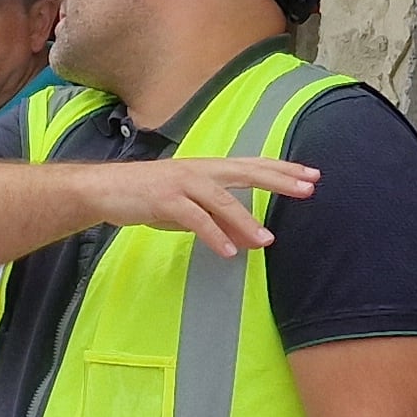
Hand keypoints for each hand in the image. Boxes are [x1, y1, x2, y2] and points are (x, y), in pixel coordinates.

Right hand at [88, 153, 315, 255]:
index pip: (252, 165)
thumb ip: (219, 219)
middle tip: (308, 188)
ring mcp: (182, 184)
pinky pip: (195, 219)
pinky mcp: (165, 200)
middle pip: (246, 172)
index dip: (282, 169)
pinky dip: (213, 235)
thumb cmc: (147, 196)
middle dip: (279, 180)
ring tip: (267, 241)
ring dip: (246, 221)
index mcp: (207, 169)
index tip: (311, 175)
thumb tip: (250, 239)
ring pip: (222, 200)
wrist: (104, 190)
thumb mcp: (188, 207)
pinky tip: (228, 251)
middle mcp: (199, 171)